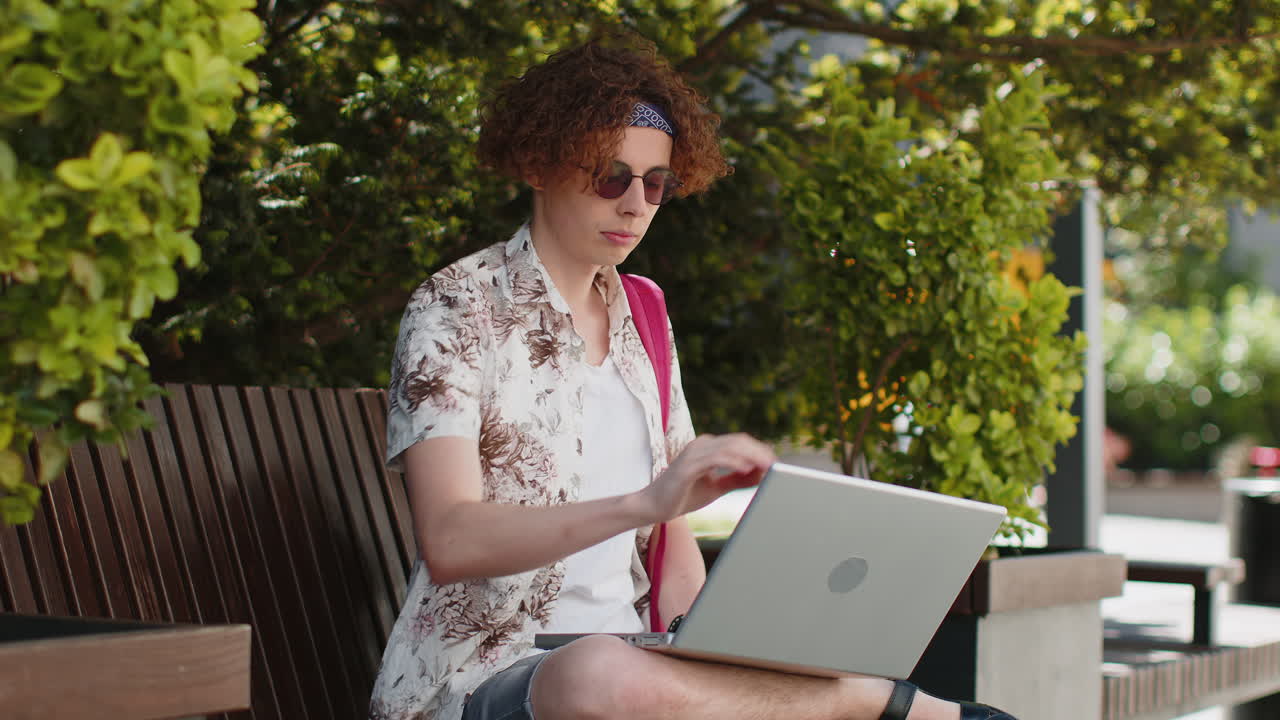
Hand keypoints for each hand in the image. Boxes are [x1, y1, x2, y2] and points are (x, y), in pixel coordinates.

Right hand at [639, 433, 775, 523]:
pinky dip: (733, 462)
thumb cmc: (682, 496)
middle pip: (737, 442)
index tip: (775, 463)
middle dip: (759, 452)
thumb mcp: (716, 487)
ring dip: (751, 456)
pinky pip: (715, 459)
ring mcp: (693, 453)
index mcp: (707, 448)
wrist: (653, 507)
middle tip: (776, 464)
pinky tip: (747, 469)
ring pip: (729, 447)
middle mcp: (701, 445)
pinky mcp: (688, 465)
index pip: (738, 443)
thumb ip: (736, 478)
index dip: (758, 451)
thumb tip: (761, 474)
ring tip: (767, 466)